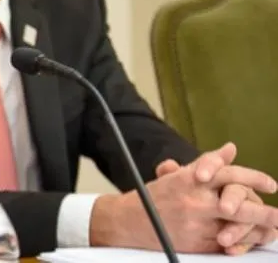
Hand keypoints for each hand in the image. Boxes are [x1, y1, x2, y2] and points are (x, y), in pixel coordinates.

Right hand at [92, 142, 277, 252]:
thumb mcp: (180, 174)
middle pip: (238, 203)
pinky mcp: (197, 243)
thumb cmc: (158, 196)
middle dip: (263, 210)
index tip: (271, 184)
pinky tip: (255, 240)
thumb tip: (231, 149)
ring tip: (275, 228)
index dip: (253, 178)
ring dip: (259, 229)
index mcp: (191, 179)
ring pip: (237, 227)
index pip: (228, 174)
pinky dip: (243, 242)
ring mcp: (196, 223)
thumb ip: (209, 162)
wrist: (130, 222)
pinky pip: (227, 244)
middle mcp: (195, 200)